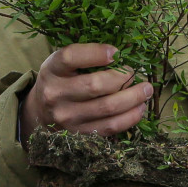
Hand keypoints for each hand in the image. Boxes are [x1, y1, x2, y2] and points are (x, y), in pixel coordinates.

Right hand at [20, 44, 153, 138]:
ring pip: (107, 107)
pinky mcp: (79, 133)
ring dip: (133, 97)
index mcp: (52, 70)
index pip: (71, 57)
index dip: (96, 53)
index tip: (116, 52)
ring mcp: (67, 117)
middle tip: (135, 73)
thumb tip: (124, 53)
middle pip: (95, 85)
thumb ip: (86, 56)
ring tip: (146, 89)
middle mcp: (56, 94)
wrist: (42, 112)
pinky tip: (140, 107)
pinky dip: (130, 117)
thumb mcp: (63, 63)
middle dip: (123, 77)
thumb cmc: (60, 80)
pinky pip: (110, 127)